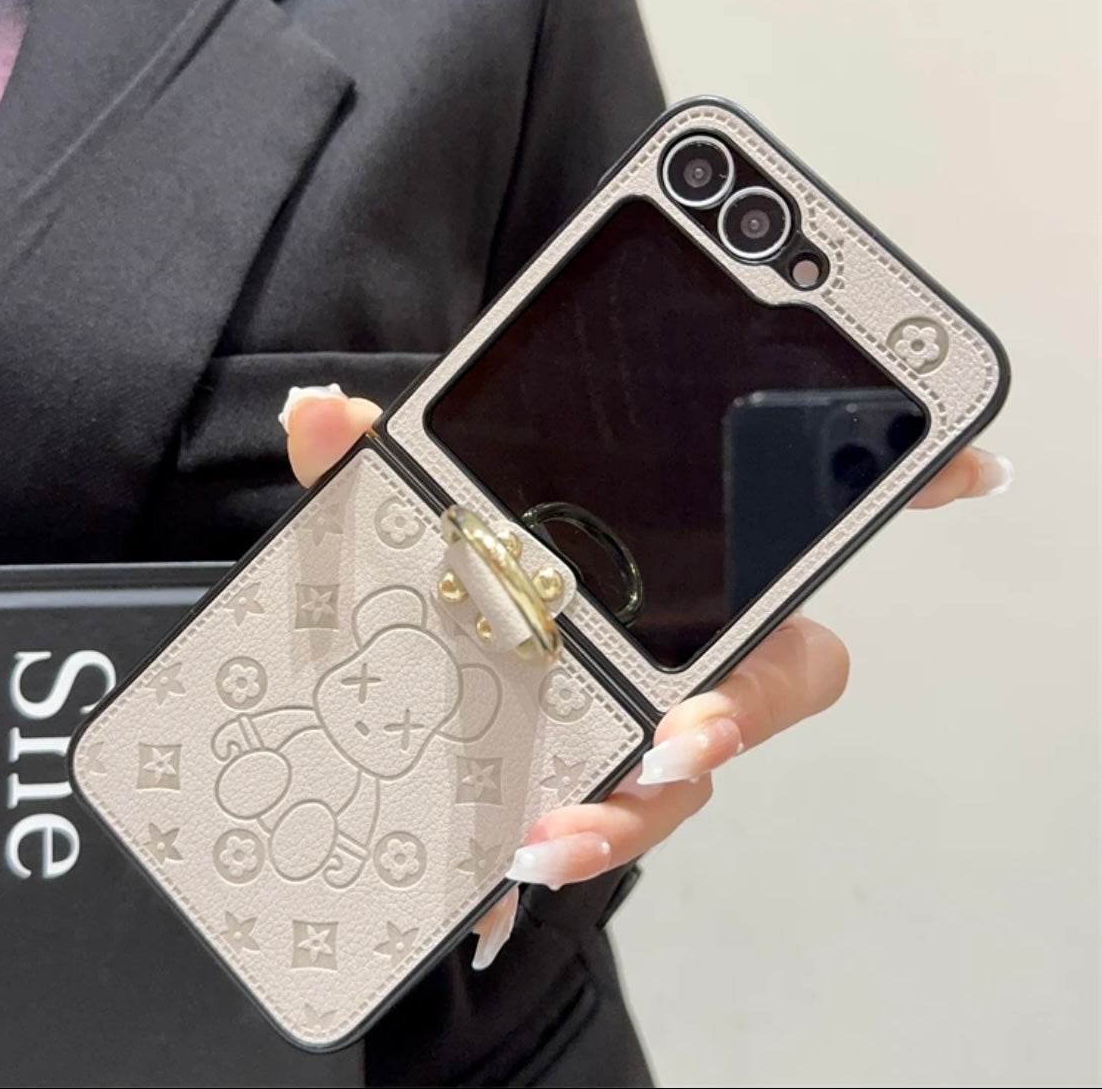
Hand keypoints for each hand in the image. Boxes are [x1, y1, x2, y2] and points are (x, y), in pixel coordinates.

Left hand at [280, 386, 1012, 970]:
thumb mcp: (409, 515)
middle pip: (773, 683)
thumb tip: (320, 415)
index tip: (961, 472)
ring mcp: (645, 724)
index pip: (798, 527)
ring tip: (554, 830)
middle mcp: (686, 646)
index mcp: (676, 560)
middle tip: (684, 728)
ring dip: (637, 807)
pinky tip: (502, 867)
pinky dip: (571, 842)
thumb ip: (378, 466)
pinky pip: (611, 822)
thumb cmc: (453, 583)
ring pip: (690, 777)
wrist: (413, 686)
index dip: (894, 491)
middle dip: (746, 707)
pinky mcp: (595, 787)